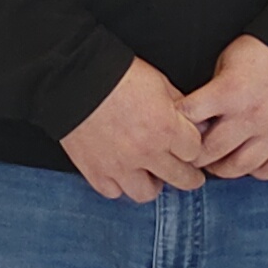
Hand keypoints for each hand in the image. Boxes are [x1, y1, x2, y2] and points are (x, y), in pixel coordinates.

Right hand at [61, 58, 211, 202]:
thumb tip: (195, 124)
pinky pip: (113, 192)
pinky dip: (118, 184)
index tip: (189, 147)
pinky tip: (120, 171)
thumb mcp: (158, 82)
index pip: (195, 152)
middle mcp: (147, 152)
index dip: (193, 147)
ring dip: (151, 183)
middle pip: (182, 179)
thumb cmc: (117, 73)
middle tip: (186, 172)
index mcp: (166, 128)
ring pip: (147, 193)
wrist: (72, 77)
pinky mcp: (95, 171)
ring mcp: (120, 165)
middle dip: (188, 175)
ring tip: (148, 173)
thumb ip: (180, 106)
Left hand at [181, 35, 267, 180]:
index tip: (176, 124)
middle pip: (209, 152)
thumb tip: (194, 116)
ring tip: (216, 160)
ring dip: (220, 168)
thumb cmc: (267, 51)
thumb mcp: (228, 60)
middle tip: (191, 152)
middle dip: (194, 154)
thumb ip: (211, 90)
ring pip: (237, 168)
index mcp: (230, 92)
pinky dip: (254, 170)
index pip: (188, 117)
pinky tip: (248, 160)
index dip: (176, 121)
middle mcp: (251, 118)